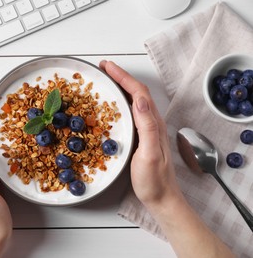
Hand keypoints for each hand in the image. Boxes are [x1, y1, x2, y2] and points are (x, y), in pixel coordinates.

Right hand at [99, 60, 179, 206]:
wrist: (162, 198)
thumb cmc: (154, 180)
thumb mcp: (150, 154)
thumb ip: (147, 127)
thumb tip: (139, 100)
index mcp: (153, 123)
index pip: (138, 93)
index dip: (123, 77)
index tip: (107, 67)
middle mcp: (152, 122)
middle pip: (137, 92)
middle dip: (121, 77)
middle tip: (104, 69)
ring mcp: (148, 130)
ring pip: (135, 100)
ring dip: (121, 87)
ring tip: (107, 81)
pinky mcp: (142, 137)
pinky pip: (132, 112)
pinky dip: (121, 101)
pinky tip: (113, 105)